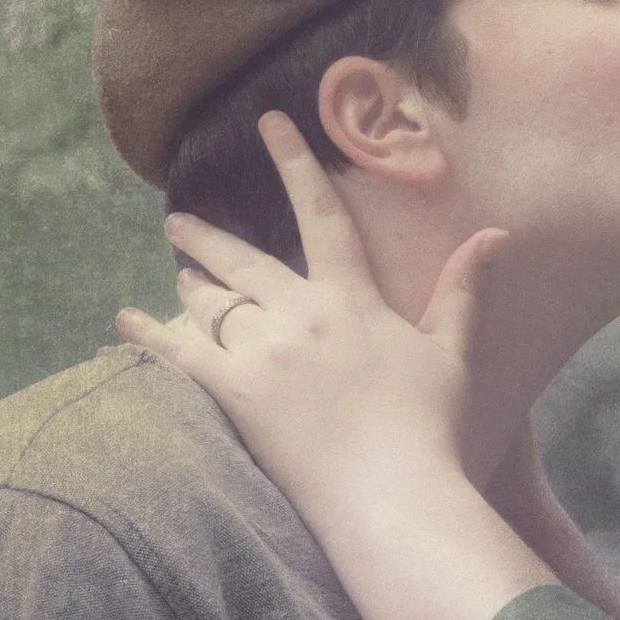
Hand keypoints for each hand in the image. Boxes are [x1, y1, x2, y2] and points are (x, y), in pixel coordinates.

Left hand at [115, 110, 509, 523]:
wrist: (391, 494)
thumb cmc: (429, 428)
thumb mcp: (451, 353)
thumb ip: (462, 290)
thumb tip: (495, 234)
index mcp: (350, 299)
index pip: (321, 215)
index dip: (296, 164)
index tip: (271, 125)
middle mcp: (299, 316)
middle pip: (245, 261)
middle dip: (209, 237)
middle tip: (179, 220)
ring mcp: (262, 356)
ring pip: (215, 305)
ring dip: (193, 284)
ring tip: (179, 271)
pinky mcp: (234, 398)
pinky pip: (181, 357)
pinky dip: (150, 337)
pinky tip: (123, 321)